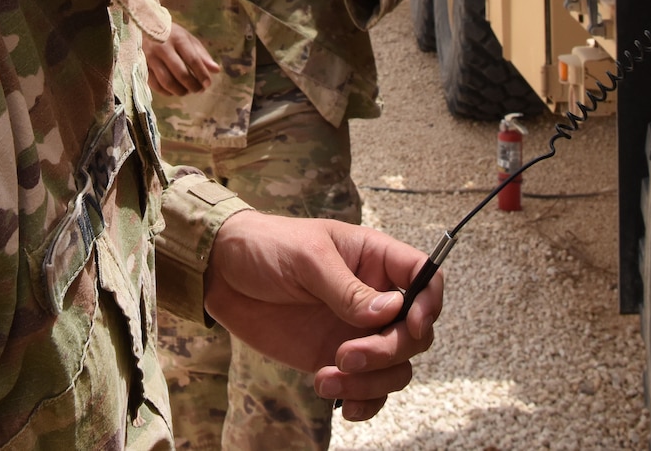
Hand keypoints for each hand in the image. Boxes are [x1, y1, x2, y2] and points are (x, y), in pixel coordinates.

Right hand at [145, 23, 221, 96]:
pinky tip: (173, 91)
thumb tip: (216, 70)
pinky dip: (166, 92)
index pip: (193, 60)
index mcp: (177, 39)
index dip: (202, 74)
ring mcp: (150, 58)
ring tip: (187, 91)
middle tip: (199, 90)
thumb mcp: (187, 38)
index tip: (208, 84)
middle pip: (180, 73)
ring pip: (167, 82)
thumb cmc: (171, 34)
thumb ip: (202, 54)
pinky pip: (155, 85)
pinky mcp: (142, 66)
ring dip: (180, 91)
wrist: (144, 26)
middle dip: (192, 86)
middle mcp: (163, 48)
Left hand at [204, 210, 441, 421]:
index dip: (429, 303)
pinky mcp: (335, 358)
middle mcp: (374, 298)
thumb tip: (390, 312)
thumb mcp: (307, 258)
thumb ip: (348, 288)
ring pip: (395, 367)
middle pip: (414, 333)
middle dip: (388, 350)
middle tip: (346, 354)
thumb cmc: (267, 247)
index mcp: (374, 259)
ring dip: (372, 381)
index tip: (411, 325)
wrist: (221, 274)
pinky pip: (368, 389)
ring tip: (328, 379)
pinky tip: (340, 403)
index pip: (424, 278)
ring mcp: (356, 331)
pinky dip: (363, 402)